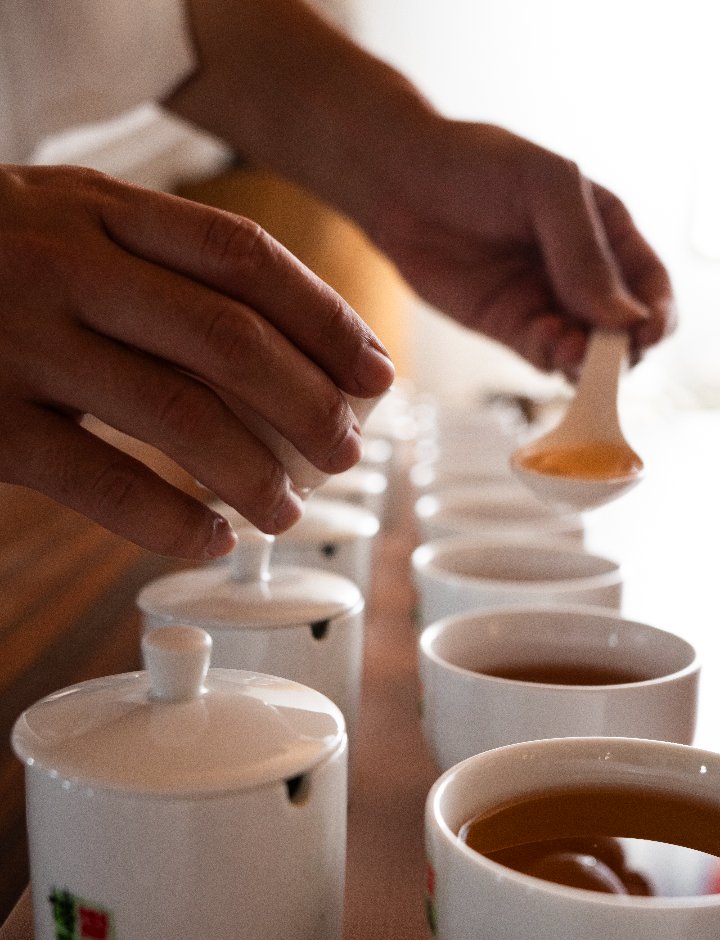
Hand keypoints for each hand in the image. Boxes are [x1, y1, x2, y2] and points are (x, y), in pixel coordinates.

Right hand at [0, 165, 393, 557]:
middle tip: (346, 454)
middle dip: (308, 407)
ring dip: (253, 473)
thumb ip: (158, 258)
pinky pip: (99, 481)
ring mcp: (21, 342)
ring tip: (287, 511)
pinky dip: (169, 521)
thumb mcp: (67, 220)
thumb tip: (285, 339)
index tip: (376, 375)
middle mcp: (66, 264)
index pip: (245, 260)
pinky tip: (207, 540)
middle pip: (229, 340)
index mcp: (100, 208)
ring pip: (176, 415)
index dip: (327, 322)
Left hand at [365, 120, 674, 380]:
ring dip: (587, 360)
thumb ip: (584, 252)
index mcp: (608, 232)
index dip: (657, 315)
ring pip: (586, 351)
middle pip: (625, 330)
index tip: (645, 332)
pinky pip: (544, 355)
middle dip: (623, 347)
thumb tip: (623, 319)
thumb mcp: (546, 188)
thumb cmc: (477, 165)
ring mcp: (548, 303)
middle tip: (606, 350)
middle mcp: (585, 274)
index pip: (652, 286)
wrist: (403, 184)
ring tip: (571, 348)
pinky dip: (552, 358)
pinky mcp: (511, 327)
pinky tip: (547, 341)